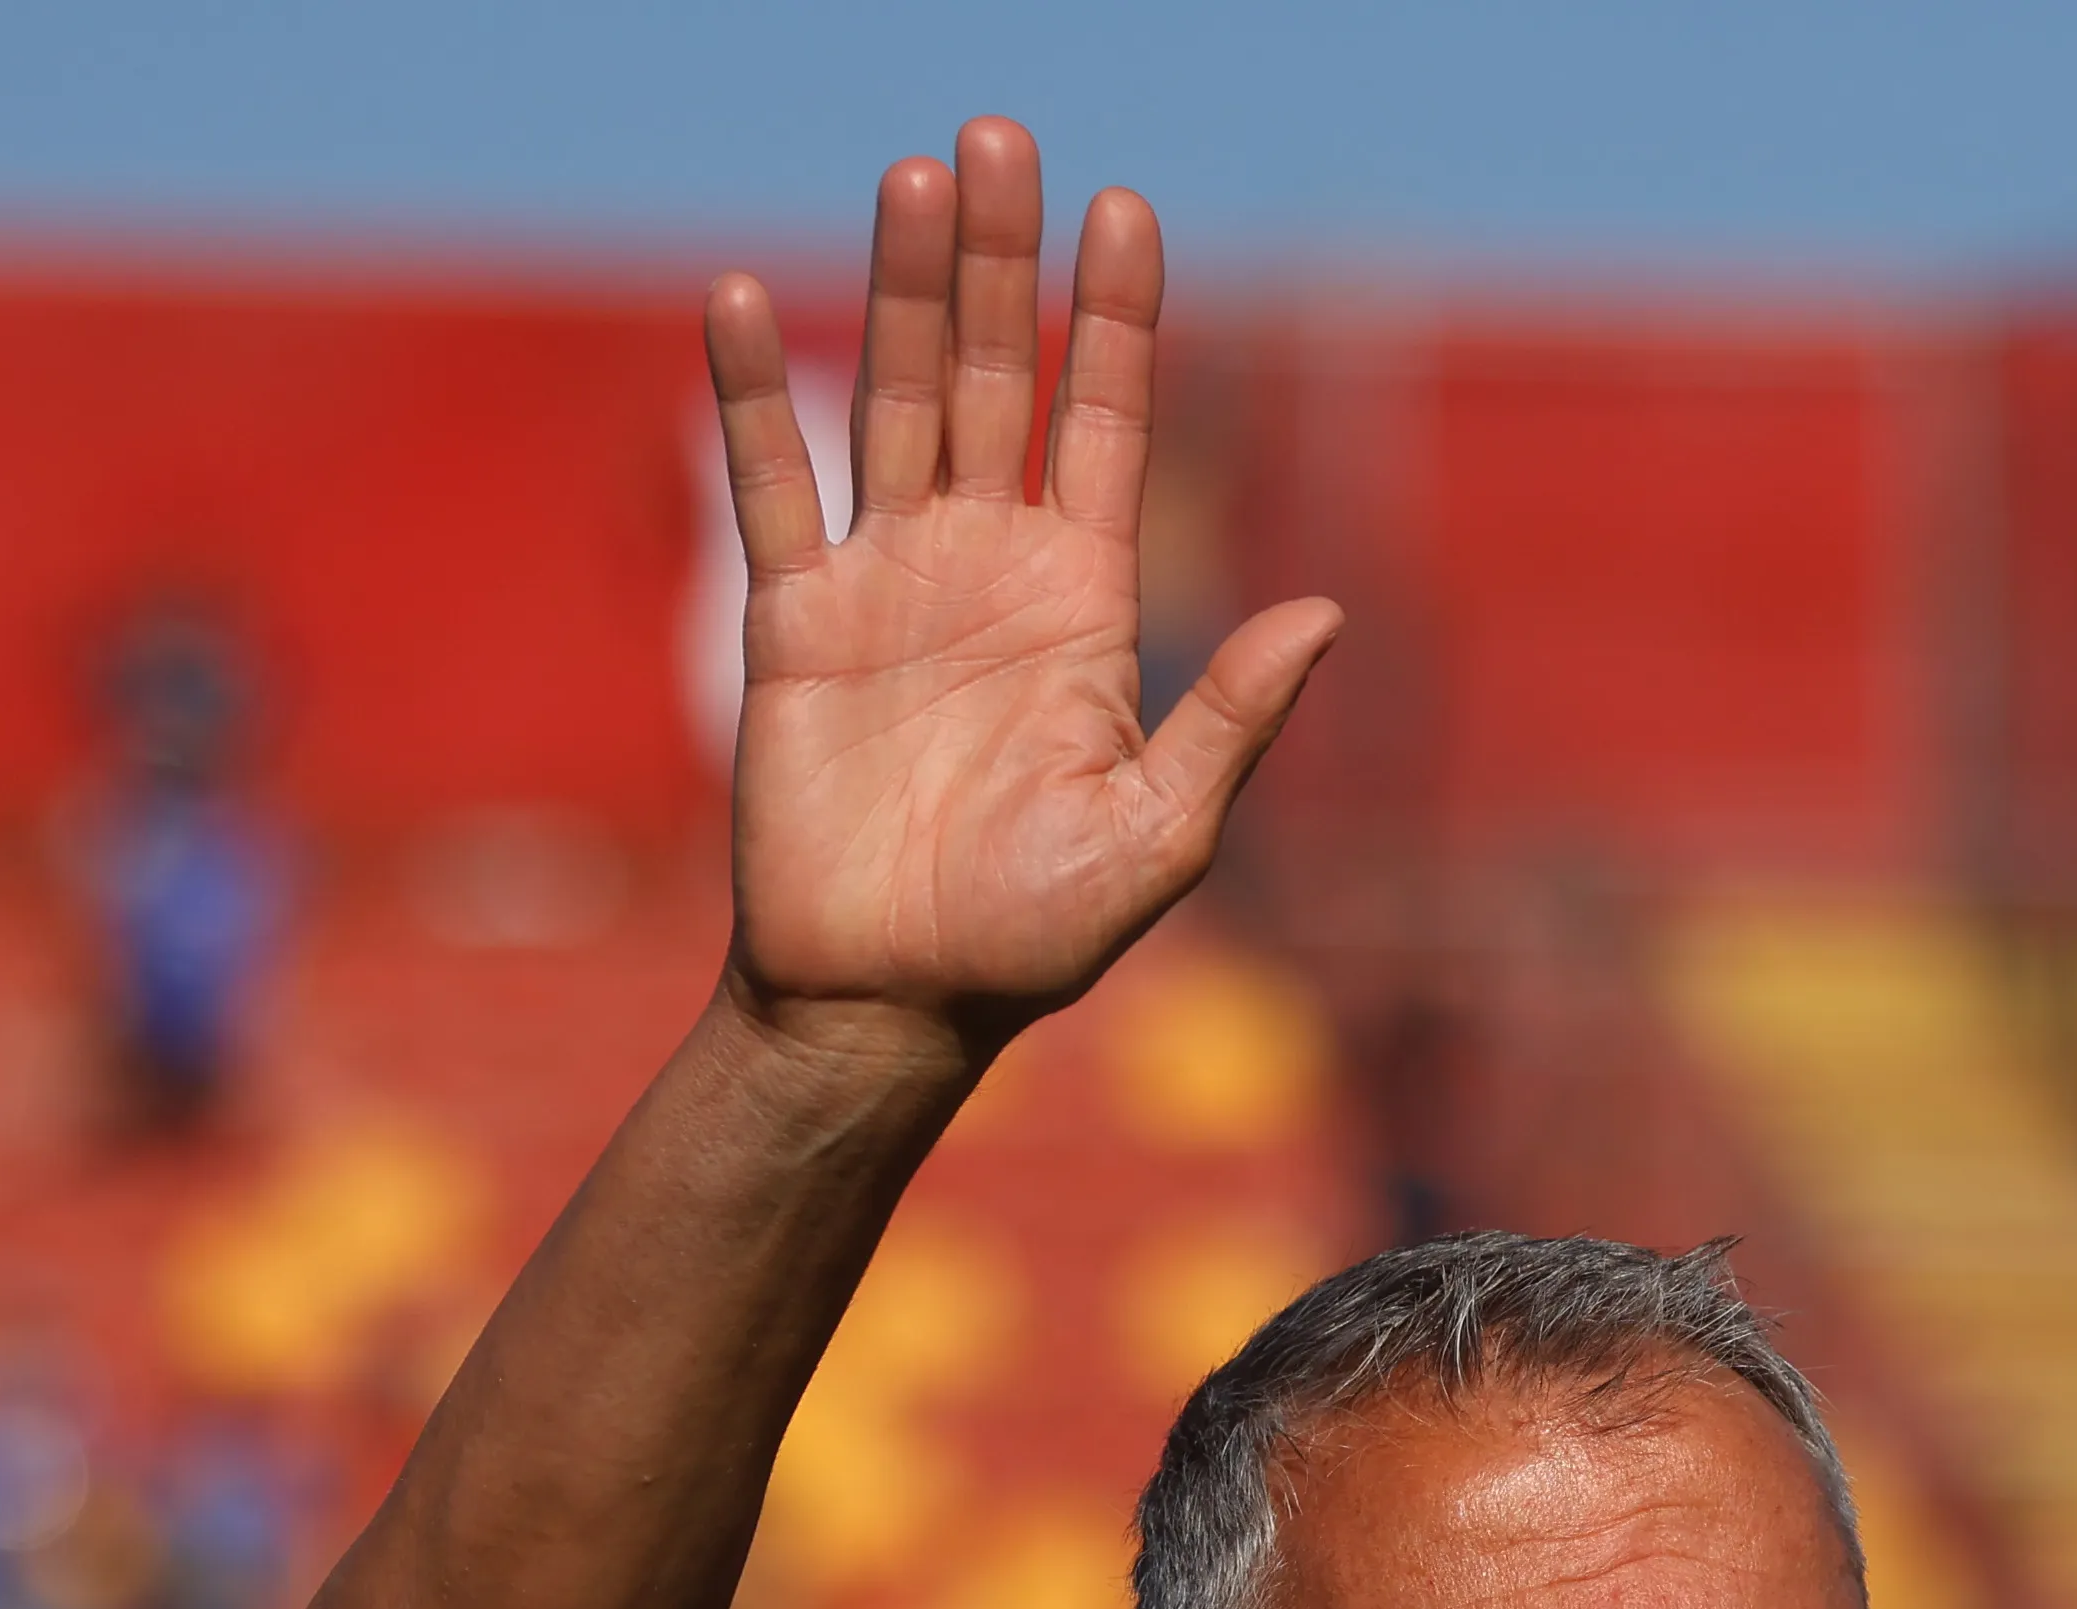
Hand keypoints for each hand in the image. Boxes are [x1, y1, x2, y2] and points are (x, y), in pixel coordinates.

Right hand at [707, 120, 1339, 1052]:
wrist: (888, 1003)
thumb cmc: (1031, 937)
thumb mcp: (1159, 837)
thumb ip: (1230, 721)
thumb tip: (1327, 614)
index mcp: (1083, 601)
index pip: (1104, 423)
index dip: (1117, 319)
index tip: (1126, 210)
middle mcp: (985, 565)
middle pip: (999, 377)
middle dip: (1005, 260)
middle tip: (1004, 136)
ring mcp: (887, 582)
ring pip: (896, 400)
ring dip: (904, 291)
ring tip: (913, 175)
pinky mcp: (792, 622)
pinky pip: (770, 487)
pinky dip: (755, 396)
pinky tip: (749, 298)